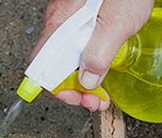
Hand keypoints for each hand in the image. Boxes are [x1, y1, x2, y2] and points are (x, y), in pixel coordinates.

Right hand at [32, 0, 152, 111]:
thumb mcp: (117, 23)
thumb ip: (100, 54)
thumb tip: (88, 80)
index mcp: (60, 26)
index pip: (44, 68)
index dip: (58, 89)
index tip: (78, 99)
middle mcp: (59, 23)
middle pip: (55, 65)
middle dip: (74, 87)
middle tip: (95, 99)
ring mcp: (69, 19)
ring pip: (67, 56)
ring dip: (82, 76)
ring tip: (101, 86)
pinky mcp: (81, 16)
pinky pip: (77, 44)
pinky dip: (87, 60)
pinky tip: (103, 62)